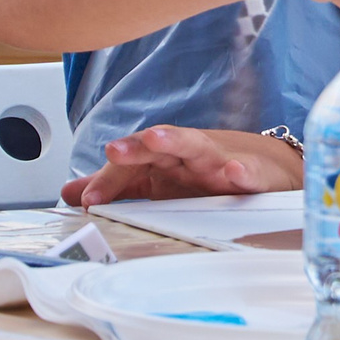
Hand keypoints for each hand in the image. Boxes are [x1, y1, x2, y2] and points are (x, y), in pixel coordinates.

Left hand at [62, 125, 303, 205]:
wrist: (269, 171)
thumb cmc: (209, 175)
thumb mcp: (159, 181)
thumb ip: (117, 186)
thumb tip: (70, 192)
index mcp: (166, 161)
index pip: (132, 163)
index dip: (109, 179)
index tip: (86, 200)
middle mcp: (189, 157)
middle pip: (160, 146)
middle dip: (137, 147)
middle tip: (114, 151)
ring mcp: (221, 163)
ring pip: (197, 148)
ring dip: (178, 141)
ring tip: (157, 140)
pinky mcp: (254, 176)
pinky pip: (248, 174)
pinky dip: (242, 172)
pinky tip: (234, 173)